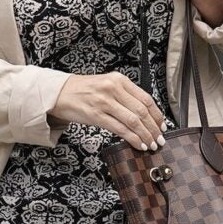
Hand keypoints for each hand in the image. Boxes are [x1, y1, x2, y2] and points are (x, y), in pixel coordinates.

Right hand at [51, 72, 166, 149]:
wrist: (60, 93)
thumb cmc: (83, 90)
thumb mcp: (107, 84)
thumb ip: (125, 94)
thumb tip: (144, 114)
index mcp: (119, 79)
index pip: (145, 98)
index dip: (157, 114)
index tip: (162, 125)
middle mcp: (113, 88)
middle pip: (142, 111)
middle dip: (154, 128)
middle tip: (160, 138)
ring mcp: (104, 102)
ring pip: (133, 121)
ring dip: (145, 135)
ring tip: (151, 144)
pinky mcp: (96, 116)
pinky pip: (120, 129)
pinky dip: (132, 138)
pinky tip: (138, 144)